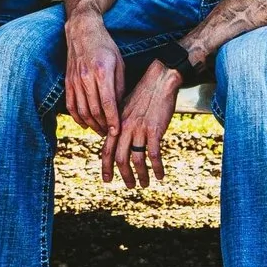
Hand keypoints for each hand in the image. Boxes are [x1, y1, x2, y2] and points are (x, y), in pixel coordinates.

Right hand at [62, 13, 123, 140]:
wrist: (82, 31)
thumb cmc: (105, 46)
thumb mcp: (119, 63)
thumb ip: (119, 86)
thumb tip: (120, 108)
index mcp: (102, 72)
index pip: (108, 103)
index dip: (112, 120)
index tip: (117, 132)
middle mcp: (87, 77)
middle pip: (94, 110)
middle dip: (103, 126)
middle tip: (110, 135)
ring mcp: (75, 80)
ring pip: (82, 111)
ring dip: (91, 124)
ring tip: (101, 131)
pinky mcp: (68, 81)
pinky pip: (70, 105)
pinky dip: (77, 117)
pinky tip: (85, 123)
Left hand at [104, 64, 179, 186]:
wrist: (159, 80)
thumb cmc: (144, 93)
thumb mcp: (126, 107)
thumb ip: (120, 123)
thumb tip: (117, 138)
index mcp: (117, 123)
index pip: (107, 149)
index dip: (105, 166)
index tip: (106, 179)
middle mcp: (125, 128)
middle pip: (120, 158)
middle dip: (124, 175)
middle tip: (129, 186)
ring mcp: (140, 129)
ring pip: (137, 159)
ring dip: (141, 175)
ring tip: (145, 183)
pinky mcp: (155, 130)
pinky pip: (154, 155)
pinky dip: (157, 168)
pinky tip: (160, 175)